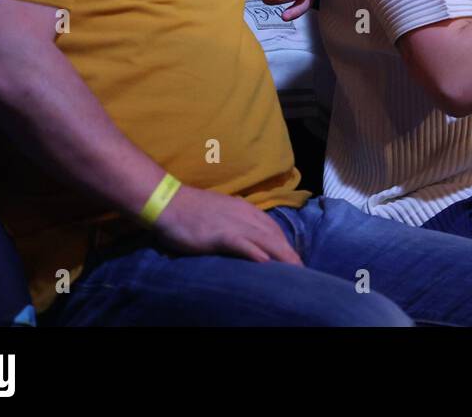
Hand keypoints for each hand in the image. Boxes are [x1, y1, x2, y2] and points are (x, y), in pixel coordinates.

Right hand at [154, 184, 302, 264]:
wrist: (169, 201)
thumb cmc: (191, 209)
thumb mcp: (220, 213)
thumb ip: (235, 222)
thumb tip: (245, 236)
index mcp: (246, 210)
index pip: (273, 228)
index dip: (285, 243)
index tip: (293, 257)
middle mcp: (245, 215)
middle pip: (274, 235)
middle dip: (289, 253)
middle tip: (302, 269)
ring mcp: (234, 224)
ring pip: (265, 240)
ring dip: (282, 255)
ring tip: (294, 270)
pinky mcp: (221, 234)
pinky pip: (243, 244)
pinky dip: (256, 253)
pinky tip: (266, 262)